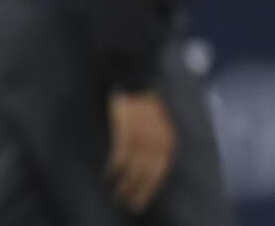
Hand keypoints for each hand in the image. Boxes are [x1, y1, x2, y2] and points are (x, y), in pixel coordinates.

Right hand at [106, 90, 176, 213]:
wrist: (132, 70)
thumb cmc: (139, 95)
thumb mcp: (153, 119)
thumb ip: (151, 139)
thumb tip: (141, 161)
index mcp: (167, 138)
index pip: (159, 172)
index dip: (148, 189)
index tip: (138, 201)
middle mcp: (158, 139)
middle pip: (148, 174)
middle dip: (137, 191)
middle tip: (127, 204)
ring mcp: (142, 133)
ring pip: (135, 168)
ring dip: (125, 184)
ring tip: (116, 195)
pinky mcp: (127, 127)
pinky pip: (121, 154)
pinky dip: (114, 168)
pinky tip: (108, 175)